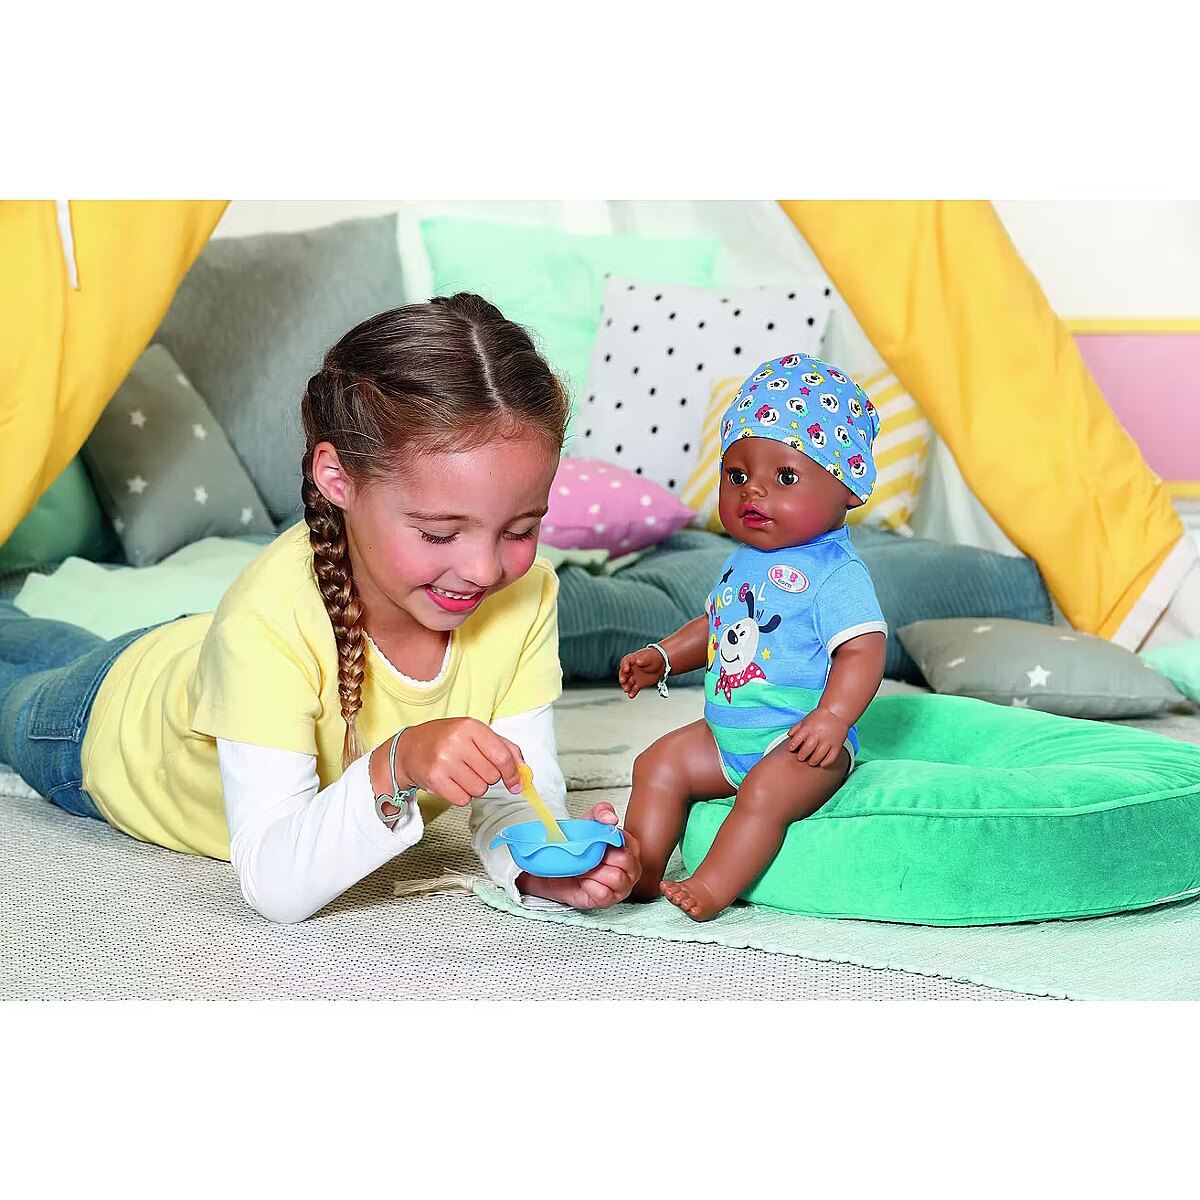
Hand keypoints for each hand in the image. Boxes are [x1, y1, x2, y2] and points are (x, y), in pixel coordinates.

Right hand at [390, 718, 524, 806]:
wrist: (409, 749)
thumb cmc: (446, 740)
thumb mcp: (475, 734)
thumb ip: (504, 748)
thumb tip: (523, 772)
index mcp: (471, 727)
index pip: (502, 756)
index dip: (512, 773)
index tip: (515, 783)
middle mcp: (457, 742)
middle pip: (492, 776)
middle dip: (487, 777)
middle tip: (472, 768)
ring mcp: (444, 761)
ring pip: (479, 790)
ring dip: (474, 787)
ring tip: (460, 774)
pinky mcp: (435, 779)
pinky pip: (463, 799)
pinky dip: (460, 795)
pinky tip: (451, 782)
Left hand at [518, 802, 641, 909]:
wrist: (556, 867)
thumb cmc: (578, 846)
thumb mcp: (588, 822)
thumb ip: (601, 813)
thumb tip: (611, 818)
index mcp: (629, 847)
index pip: (628, 842)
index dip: (609, 841)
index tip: (594, 840)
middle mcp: (631, 868)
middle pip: (625, 861)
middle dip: (601, 857)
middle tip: (586, 855)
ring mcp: (622, 886)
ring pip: (616, 878)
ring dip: (594, 872)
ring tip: (583, 868)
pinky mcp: (608, 901)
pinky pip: (603, 893)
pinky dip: (589, 885)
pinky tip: (583, 880)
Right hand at [619, 647, 665, 697]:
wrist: (662, 664)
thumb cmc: (655, 658)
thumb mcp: (649, 657)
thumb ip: (643, 660)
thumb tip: (638, 661)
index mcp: (632, 660)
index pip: (625, 662)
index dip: (624, 666)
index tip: (626, 669)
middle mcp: (631, 669)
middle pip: (624, 674)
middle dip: (623, 677)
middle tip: (623, 681)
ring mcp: (634, 677)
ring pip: (628, 683)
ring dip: (626, 686)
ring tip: (627, 690)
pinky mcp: (639, 684)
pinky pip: (634, 689)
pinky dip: (632, 693)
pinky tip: (631, 695)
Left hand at [787, 706, 850, 767]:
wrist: (836, 712)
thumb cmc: (819, 717)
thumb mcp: (806, 720)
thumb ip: (796, 728)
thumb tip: (789, 736)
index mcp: (808, 728)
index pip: (797, 739)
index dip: (793, 745)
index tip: (791, 749)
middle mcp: (818, 735)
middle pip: (807, 749)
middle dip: (802, 756)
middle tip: (801, 758)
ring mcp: (828, 741)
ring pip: (819, 755)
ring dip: (813, 761)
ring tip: (811, 762)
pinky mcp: (837, 745)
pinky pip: (831, 757)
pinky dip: (826, 762)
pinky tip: (822, 764)